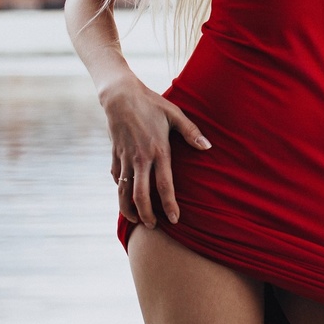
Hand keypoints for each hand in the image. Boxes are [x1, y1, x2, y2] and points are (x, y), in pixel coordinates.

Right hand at [101, 75, 210, 228]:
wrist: (120, 96)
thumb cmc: (152, 104)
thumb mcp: (175, 114)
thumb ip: (191, 132)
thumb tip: (207, 147)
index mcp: (158, 151)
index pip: (164, 185)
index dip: (169, 205)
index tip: (175, 220)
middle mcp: (140, 159)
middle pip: (140, 196)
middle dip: (147, 215)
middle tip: (154, 226)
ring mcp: (125, 158)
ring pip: (124, 192)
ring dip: (129, 209)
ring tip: (137, 219)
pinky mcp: (115, 155)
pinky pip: (117, 178)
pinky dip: (121, 191)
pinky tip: (126, 196)